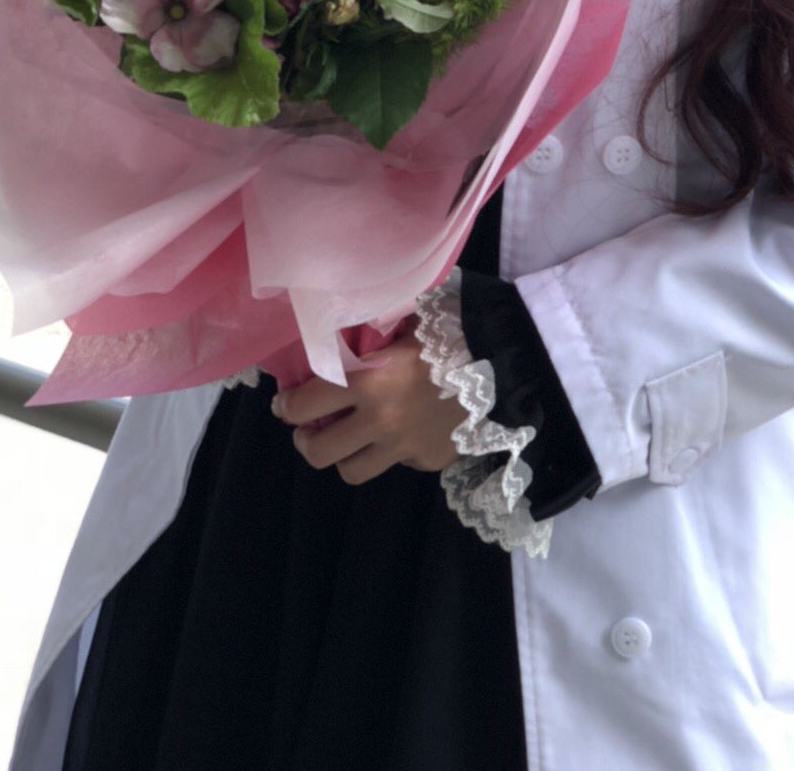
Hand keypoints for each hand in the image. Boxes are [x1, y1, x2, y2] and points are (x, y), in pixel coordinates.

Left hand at [272, 333, 469, 484]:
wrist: (508, 365)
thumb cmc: (454, 331)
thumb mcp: (406, 323)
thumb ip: (373, 337)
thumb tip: (347, 336)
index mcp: (367, 382)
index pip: (305, 405)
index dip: (287, 406)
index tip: (285, 404)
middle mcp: (378, 422)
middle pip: (318, 452)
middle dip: (305, 440)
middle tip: (308, 429)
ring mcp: (403, 448)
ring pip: (352, 471)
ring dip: (344, 455)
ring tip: (347, 440)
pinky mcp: (426, 462)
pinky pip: (396, 463)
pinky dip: (391, 450)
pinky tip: (402, 430)